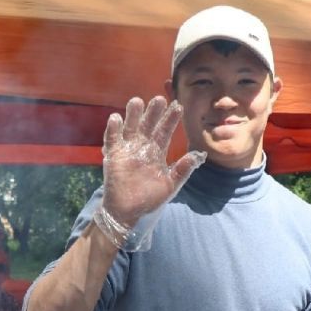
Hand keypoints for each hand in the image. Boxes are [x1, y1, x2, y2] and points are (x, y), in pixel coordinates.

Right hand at [98, 97, 205, 230]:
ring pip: (130, 127)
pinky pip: (112, 139)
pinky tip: (116, 118)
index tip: (178, 106)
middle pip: (148, 125)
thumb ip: (182, 170)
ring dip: (133, 115)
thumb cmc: (149, 199)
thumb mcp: (170, 185)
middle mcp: (142, 147)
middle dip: (153, 112)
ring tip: (137, 101)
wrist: (128, 212)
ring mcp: (127, 150)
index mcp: (156, 152)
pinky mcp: (113, 156)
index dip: (170, 119)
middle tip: (160, 98)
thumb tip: (197, 155)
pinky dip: (113, 129)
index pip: (165, 132)